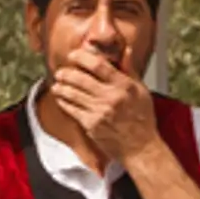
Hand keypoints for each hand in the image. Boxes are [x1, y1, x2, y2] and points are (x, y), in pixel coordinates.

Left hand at [46, 46, 162, 167]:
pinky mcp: (91, 125)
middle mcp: (110, 98)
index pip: (99, 65)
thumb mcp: (142, 91)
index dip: (82, 57)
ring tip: (57, 83)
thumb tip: (126, 51)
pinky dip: (63, 101)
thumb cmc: (142, 119)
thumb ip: (131, 70)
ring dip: (61, 87)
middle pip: (81, 79)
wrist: (140, 148)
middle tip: (61, 71)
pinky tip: (60, 98)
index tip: (74, 55)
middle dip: (66, 73)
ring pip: (72, 94)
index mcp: (124, 86)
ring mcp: (99, 112)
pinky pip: (72, 110)